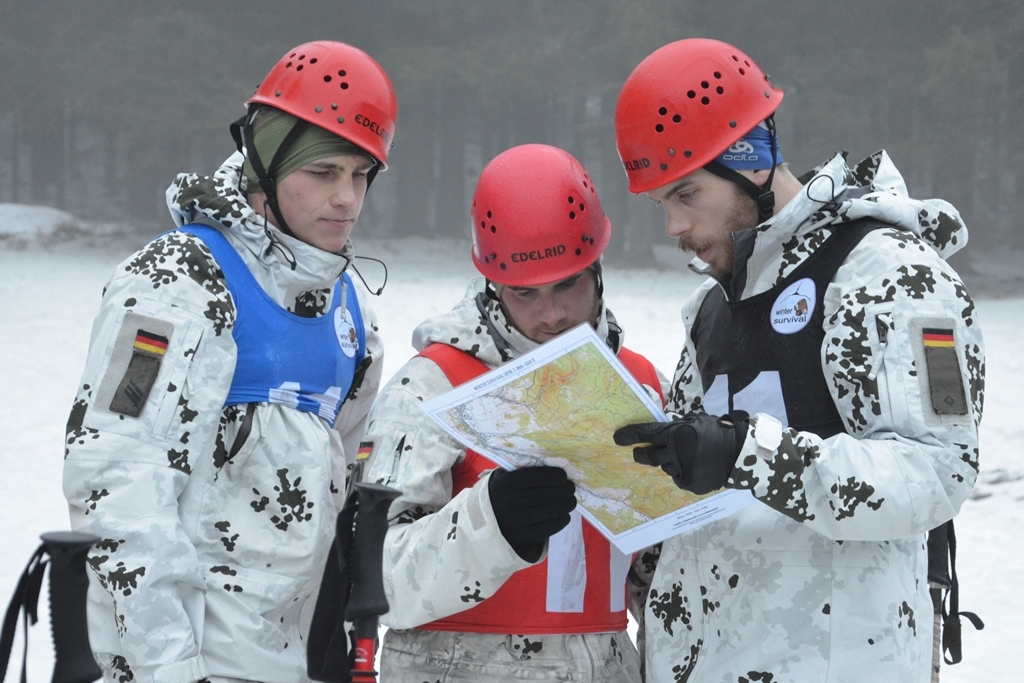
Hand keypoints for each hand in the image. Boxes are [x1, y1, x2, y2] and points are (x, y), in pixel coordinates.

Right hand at [488, 466, 576, 560]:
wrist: (483, 521)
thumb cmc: (501, 494)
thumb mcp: (504, 478)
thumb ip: (523, 473)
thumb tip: (555, 471)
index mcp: (507, 483)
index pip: (537, 477)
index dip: (554, 476)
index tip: (563, 476)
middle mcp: (512, 501)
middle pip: (548, 494)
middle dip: (565, 490)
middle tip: (571, 488)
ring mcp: (518, 520)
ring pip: (552, 510)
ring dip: (566, 504)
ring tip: (570, 501)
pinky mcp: (524, 535)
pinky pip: (549, 527)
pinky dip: (561, 520)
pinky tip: (564, 515)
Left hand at [613, 412, 748, 493]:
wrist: (739, 452)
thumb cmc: (717, 431)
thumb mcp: (694, 421)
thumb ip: (675, 426)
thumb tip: (657, 430)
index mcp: (674, 434)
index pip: (645, 435)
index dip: (629, 436)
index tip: (617, 439)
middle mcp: (674, 453)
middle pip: (647, 457)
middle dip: (641, 454)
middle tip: (639, 453)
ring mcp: (681, 470)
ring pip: (666, 467)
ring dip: (670, 462)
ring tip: (687, 457)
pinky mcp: (689, 484)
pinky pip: (678, 478)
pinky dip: (683, 473)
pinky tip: (696, 467)